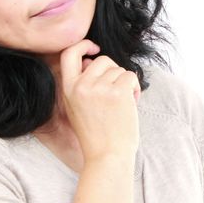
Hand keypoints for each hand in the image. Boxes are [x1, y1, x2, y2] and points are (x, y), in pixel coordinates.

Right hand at [58, 40, 140, 161]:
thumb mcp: (78, 108)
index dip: (82, 45)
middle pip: (102, 60)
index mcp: (68, 89)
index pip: (68, 54)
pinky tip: (132, 103)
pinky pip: (131, 76)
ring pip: (118, 69)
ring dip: (125, 83)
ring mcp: (99, 88)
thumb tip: (92, 60)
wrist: (107, 157)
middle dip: (113, 72)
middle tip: (117, 93)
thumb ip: (82, 85)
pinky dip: (135, 88)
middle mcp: (81, 86)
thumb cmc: (96, 136)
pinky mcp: (117, 92)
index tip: (94, 47)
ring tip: (123, 104)